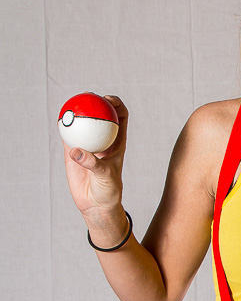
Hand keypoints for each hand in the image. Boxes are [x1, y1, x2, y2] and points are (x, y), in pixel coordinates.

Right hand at [62, 95, 127, 217]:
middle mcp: (103, 140)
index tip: (107, 100)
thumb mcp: (105, 176)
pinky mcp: (73, 152)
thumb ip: (92, 163)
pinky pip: (68, 135)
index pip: (121, 117)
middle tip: (86, 96)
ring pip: (83, 123)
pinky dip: (64, 127)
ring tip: (71, 103)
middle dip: (95, 101)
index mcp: (117, 142)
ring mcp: (88, 145)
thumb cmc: (108, 191)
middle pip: (101, 115)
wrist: (96, 204)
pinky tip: (59, 120)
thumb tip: (77, 150)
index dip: (116, 104)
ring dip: (77, 111)